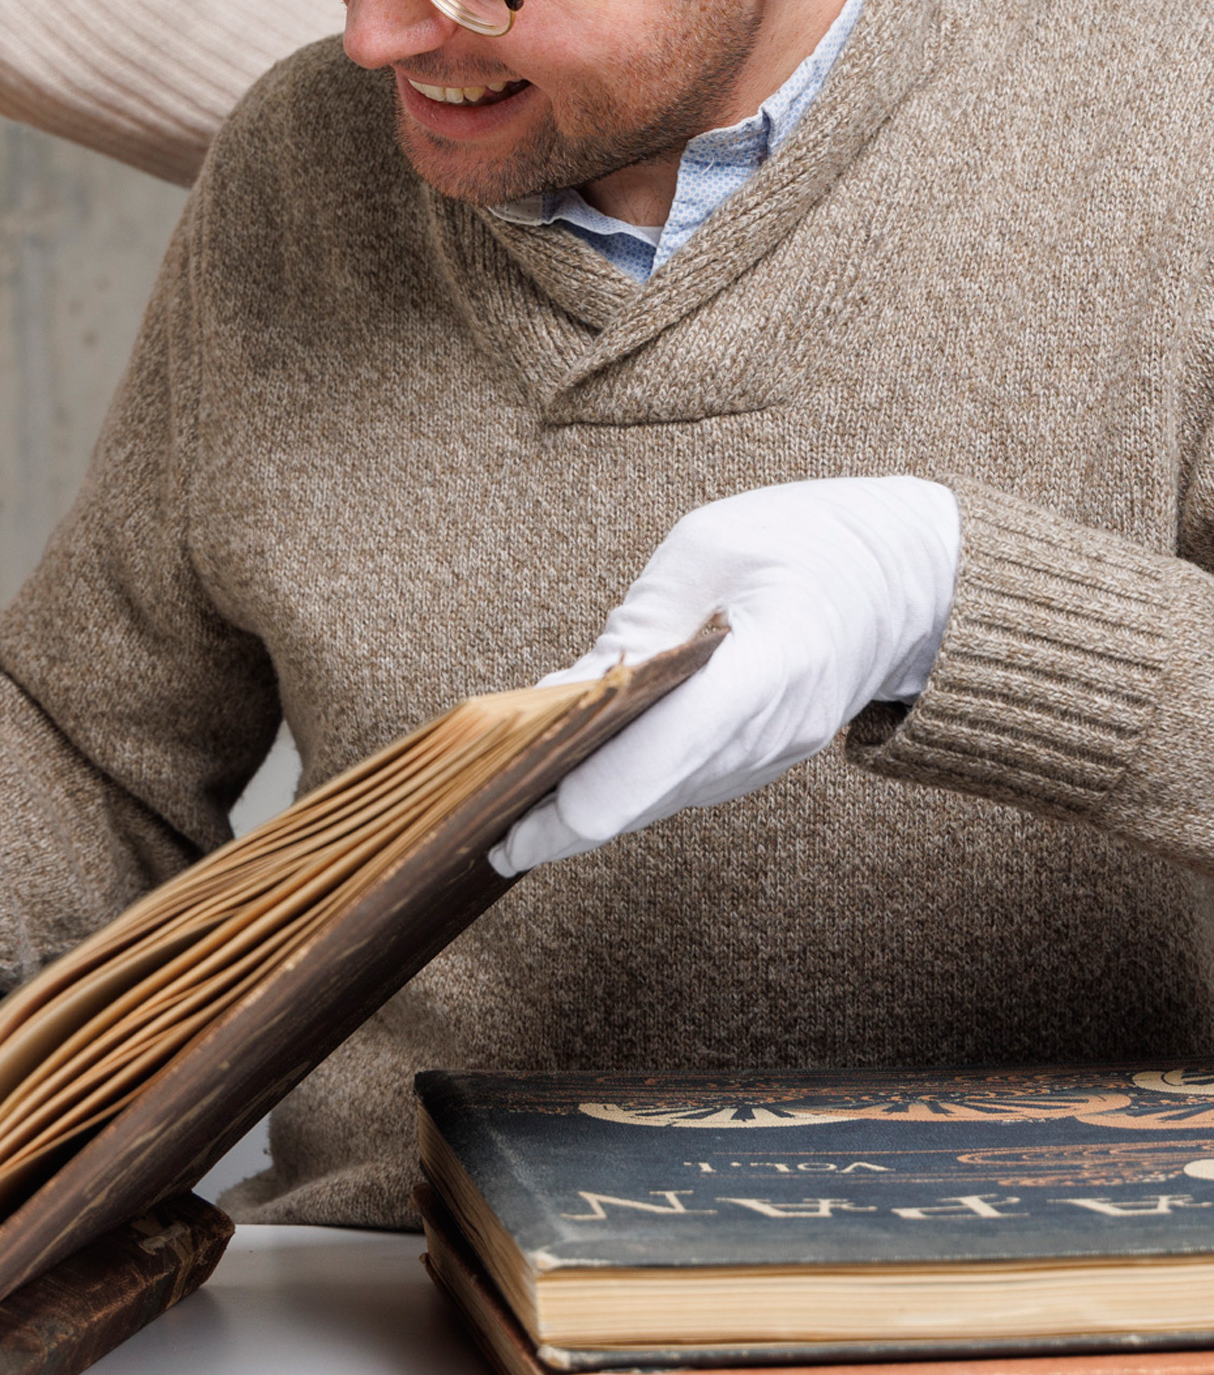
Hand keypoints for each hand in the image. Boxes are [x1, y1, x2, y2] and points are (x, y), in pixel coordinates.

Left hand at [492, 477, 959, 876]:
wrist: (908, 580)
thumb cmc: (805, 544)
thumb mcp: (712, 548)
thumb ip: (640, 625)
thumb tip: (562, 695)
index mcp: (767, 670)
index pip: (659, 757)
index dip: (581, 798)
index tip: (508, 824)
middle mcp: (765, 735)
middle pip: (641, 797)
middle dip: (553, 816)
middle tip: (465, 830)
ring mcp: (762, 758)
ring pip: (649, 799)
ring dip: (574, 806)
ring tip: (485, 807)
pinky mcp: (749, 761)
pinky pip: (667, 783)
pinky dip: (609, 784)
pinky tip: (545, 775)